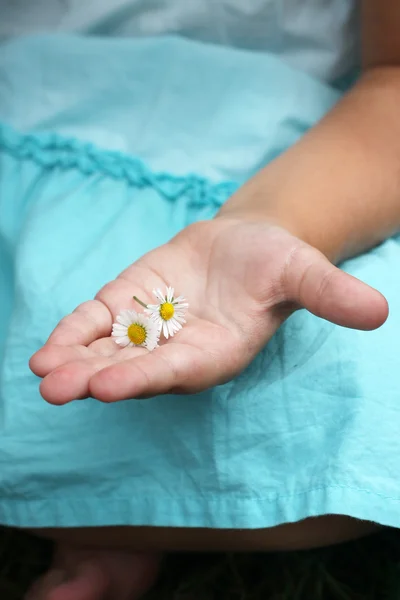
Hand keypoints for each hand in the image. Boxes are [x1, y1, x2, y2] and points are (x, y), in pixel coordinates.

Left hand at [30, 217, 387, 403]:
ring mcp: (150, 330)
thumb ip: (330, 294)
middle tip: (59, 389)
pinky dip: (74, 332)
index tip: (107, 388)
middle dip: (97, 378)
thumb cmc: (278, 263)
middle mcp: (179, 351)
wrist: (247, 247)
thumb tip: (379, 312)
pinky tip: (47, 348)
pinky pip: (99, 323)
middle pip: (134, 369)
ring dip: (74, 360)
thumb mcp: (303, 271)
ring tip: (43, 371)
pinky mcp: (131, 304)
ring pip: (108, 350)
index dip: (145, 378)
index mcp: (218, 351)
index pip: (179, 371)